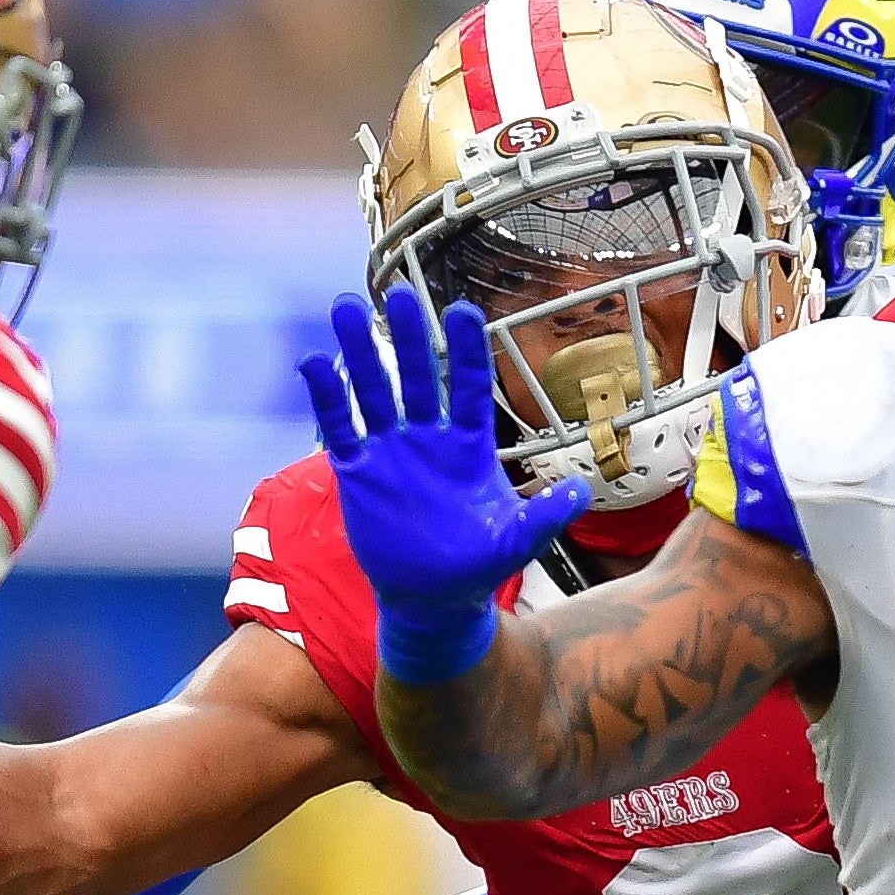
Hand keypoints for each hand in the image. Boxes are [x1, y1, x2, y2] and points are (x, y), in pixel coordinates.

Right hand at [298, 284, 585, 684]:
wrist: (432, 600)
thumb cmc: (478, 568)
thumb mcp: (516, 542)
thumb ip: (544, 516)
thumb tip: (581, 492)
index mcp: (468, 446)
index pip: (466, 386)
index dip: (465, 350)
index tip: (463, 311)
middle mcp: (428, 438)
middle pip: (416, 377)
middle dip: (407, 337)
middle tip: (398, 295)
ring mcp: (391, 452)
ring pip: (373, 392)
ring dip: (358, 352)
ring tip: (343, 307)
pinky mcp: (358, 473)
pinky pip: (341, 429)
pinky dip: (327, 398)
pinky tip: (313, 363)